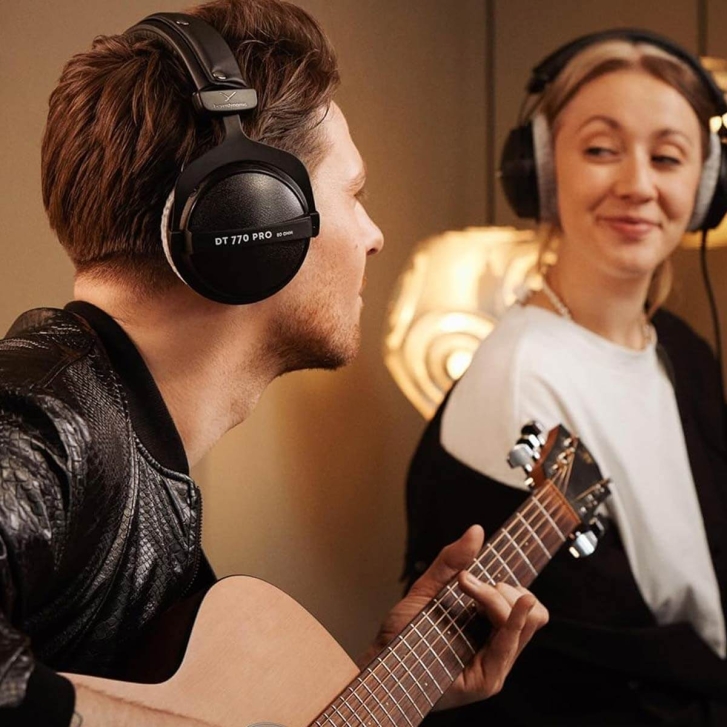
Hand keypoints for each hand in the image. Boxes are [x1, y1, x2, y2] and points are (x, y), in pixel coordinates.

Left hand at [360, 525, 547, 709]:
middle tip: (468, 584)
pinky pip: (509, 644)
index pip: (526, 604)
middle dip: (505, 588)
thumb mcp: (429, 588)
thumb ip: (453, 561)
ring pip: (526, 622)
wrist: (380, 660)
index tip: (480, 572)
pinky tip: (510, 600)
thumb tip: (476, 530)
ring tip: (467, 590)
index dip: (513, 584)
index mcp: (489, 627)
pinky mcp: (486, 680)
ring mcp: (494, 665)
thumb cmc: (402, 631)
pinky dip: (512, 619)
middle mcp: (497, 647)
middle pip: (533, 612)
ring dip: (497, 597)